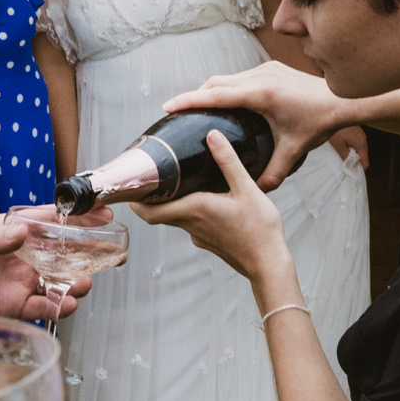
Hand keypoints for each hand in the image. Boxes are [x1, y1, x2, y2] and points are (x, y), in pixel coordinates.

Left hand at [0, 211, 110, 323]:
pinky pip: (41, 308)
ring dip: (75, 283)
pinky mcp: (10, 309)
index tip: (103, 213)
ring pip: (57, 282)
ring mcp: (16, 284)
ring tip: (84, 283)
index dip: (77, 218)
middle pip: (62, 253)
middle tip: (112, 253)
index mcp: (6, 233)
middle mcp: (17, 258)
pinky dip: (56, 307)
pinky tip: (66, 304)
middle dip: (89, 253)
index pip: (49, 221)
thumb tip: (20, 232)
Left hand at [131, 132, 289, 284]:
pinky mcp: (210, 242)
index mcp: (194, 210)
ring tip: (178, 181)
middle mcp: (191, 225)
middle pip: (159, 213)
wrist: (269, 265)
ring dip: (172, 202)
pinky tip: (206, 199)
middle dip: (151, 197)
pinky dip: (190, 211)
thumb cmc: (260, 230)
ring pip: (176, 217)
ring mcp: (199, 236)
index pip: (150, 211)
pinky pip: (192, 224)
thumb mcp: (247, 188)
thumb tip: (212, 136)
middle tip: (151, 177)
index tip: (130, 187)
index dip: (135, 201)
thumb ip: (228, 161)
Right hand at [162, 61, 346, 190]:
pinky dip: (227, 88)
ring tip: (198, 110)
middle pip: (215, 83)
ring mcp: (265, 69)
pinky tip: (225, 103)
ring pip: (227, 77)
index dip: (189, 100)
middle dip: (195, 96)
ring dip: (211, 91)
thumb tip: (257, 193)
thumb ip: (274, 172)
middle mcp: (259, 76)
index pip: (216, 95)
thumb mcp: (294, 151)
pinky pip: (240, 76)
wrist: (343, 99)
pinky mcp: (271, 69)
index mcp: (260, 94)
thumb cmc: (319, 122)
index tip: (168, 106)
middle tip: (178, 114)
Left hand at [330, 126, 369, 169]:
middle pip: (362, 156)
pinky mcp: (355, 131)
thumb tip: (350, 168)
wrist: (333, 113)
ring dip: (352, 154)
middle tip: (344, 166)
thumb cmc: (334, 129)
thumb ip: (346, 158)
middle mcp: (363, 138)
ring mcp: (360, 134)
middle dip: (355, 162)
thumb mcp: (338, 146)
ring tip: (341, 155)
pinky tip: (341, 146)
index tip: (350, 173)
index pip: (365, 163)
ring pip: (359, 150)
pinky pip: (355, 143)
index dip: (359, 170)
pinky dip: (350, 147)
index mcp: (361, 143)